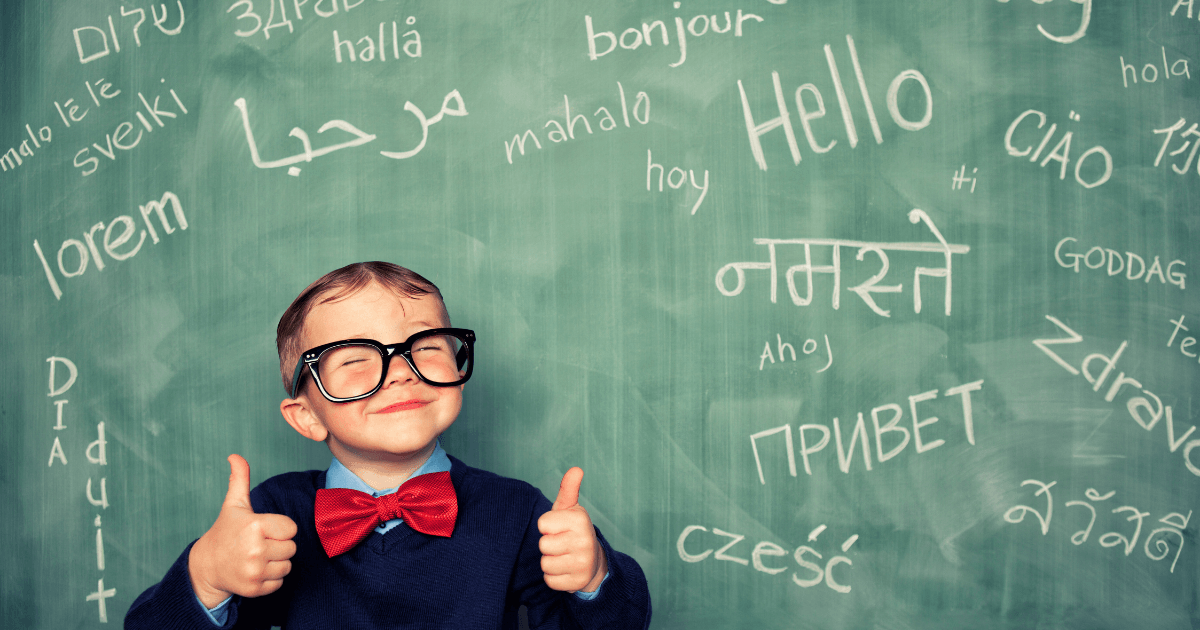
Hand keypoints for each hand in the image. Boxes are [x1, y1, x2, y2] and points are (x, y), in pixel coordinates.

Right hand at [188, 455, 297, 607]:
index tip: (263, 530)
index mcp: (255, 525)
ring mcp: (254, 571)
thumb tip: (235, 456)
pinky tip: (255, 570)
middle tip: (259, 544)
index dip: (280, 528)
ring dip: (276, 562)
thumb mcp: (234, 505)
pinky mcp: (255, 589)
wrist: (207, 566)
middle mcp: (255, 549)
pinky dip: (271, 578)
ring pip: (287, 565)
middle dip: (278, 545)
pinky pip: (280, 582)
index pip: (291, 528)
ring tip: (257, 557)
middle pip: (291, 548)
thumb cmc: (226, 532)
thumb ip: (240, 479)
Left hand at [537, 467, 607, 592]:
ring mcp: (582, 562)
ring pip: (545, 564)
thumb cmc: (574, 531)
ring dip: (550, 561)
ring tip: (564, 556)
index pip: (542, 524)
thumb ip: (569, 489)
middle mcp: (584, 540)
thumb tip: (576, 469)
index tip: (559, 528)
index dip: (547, 526)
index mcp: (580, 519)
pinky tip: (565, 569)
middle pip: (543, 545)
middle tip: (562, 543)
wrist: (593, 561)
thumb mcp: (570, 509)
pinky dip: (554, 577)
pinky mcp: (578, 582)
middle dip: (548, 545)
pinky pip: (549, 580)